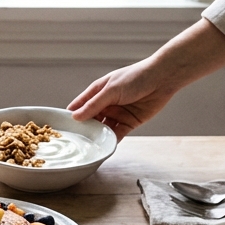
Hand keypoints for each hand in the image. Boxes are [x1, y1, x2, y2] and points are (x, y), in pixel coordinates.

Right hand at [67, 59, 182, 139]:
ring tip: (89, 146)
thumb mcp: (111, 90)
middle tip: (74, 142)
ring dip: (97, 136)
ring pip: (102, 129)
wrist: (162, 79)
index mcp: (97, 92)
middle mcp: (105, 104)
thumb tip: (76, 117)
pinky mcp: (129, 122)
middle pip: (90, 120)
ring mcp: (117, 114)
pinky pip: (117, 134)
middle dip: (83, 130)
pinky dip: (111, 140)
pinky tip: (105, 146)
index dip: (70, 116)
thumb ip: (94, 105)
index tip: (61, 129)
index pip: (79, 106)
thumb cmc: (136, 77)